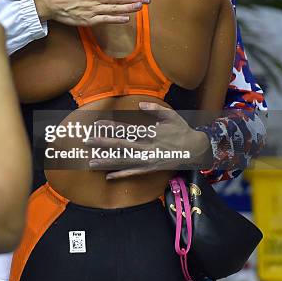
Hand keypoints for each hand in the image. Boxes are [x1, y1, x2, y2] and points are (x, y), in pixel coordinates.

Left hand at [86, 103, 212, 179]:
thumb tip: (140, 104)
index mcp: (150, 133)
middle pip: (120, 146)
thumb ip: (155, 109)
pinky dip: (121, 175)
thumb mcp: (171, 115)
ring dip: (106, 162)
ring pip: (123, 161)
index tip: (97, 124)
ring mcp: (148, 160)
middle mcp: (147, 147)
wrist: (196, 150)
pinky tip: (108, 176)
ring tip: (91, 162)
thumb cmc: (182, 130)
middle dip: (102, 143)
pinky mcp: (151, 169)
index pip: (126, 130)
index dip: (110, 127)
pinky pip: (133, 173)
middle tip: (86, 141)